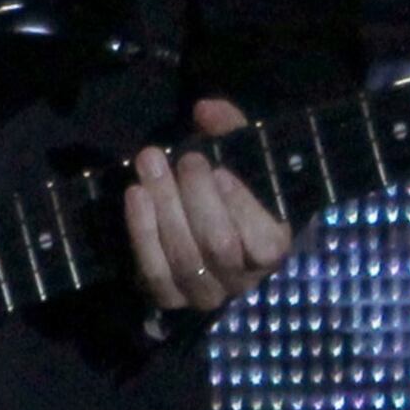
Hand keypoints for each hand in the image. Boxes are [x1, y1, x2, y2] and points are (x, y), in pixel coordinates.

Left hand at [125, 98, 294, 314]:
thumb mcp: (245, 159)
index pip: (264, 243)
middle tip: (180, 159)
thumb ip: (233, 132)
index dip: (241, 209)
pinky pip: (153, 271)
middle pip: (218, 246)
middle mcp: (243, 281)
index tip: (220, 171)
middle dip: (195, 198)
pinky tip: (135, 194)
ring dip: (163, 208)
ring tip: (150, 165)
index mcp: (274, 251)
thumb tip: (206, 109)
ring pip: (183, 258)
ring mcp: (205, 295)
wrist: (208, 232)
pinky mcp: (169, 299)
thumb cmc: (236, 192)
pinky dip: (141, 232)